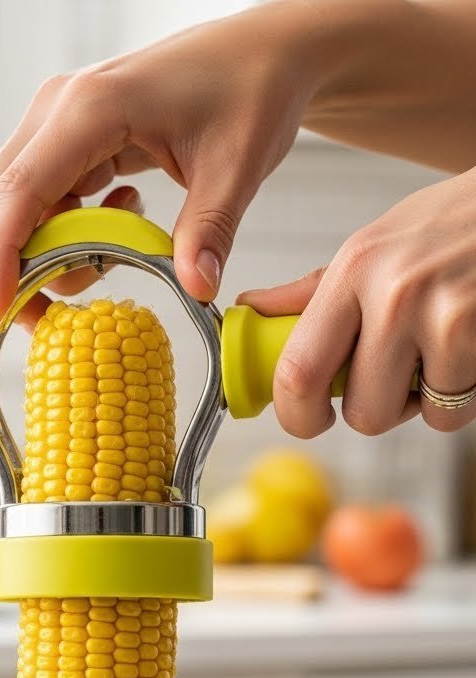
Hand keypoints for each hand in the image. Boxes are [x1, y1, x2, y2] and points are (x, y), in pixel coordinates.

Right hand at [0, 7, 316, 321]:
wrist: (263, 53)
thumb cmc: (251, 89)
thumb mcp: (237, 167)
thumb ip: (209, 231)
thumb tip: (196, 289)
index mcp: (92, 107)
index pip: (20, 190)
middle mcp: (60, 110)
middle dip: (10, 269)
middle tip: (48, 319)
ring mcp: (59, 123)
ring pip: (15, 207)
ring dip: (45, 255)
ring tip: (106, 265)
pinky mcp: (71, 140)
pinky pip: (43, 201)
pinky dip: (66, 236)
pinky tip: (118, 229)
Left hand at [238, 168, 475, 436]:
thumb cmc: (451, 229)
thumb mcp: (376, 246)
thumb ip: (315, 291)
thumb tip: (251, 310)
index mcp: (354, 269)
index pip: (298, 371)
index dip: (297, 415)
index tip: (309, 420)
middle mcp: (394, 292)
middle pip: (360, 411)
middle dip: (376, 410)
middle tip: (392, 379)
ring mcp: (443, 315)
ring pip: (412, 415)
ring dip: (423, 403)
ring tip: (437, 355)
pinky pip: (454, 409)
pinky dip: (462, 395)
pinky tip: (466, 351)